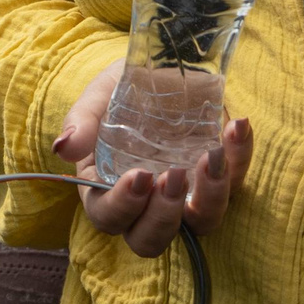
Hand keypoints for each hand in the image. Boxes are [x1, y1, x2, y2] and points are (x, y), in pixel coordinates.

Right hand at [54, 59, 253, 258]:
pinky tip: (236, 126)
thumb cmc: (123, 90)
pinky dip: (240, 157)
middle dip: (163, 216)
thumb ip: (82, 121)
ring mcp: (188, 192)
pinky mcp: (221, 173)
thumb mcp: (98, 97)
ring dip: (209, 196)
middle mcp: (148, 203)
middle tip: (171, 176)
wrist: (162, 64)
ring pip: (202, 222)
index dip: (123, 206)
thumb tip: (63, 148)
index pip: (110, 218)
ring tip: (211, 157)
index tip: (140, 176)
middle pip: (153, 239)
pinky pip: (236, 180)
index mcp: (107, 189)